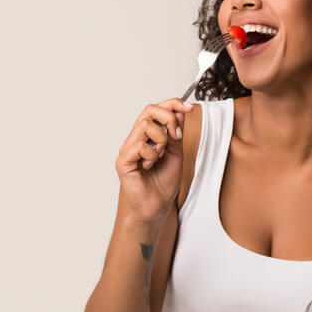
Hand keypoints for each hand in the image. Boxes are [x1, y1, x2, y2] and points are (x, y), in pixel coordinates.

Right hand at [115, 98, 193, 222]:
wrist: (157, 206)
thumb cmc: (164, 183)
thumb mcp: (176, 152)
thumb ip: (176, 132)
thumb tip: (180, 111)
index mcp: (147, 136)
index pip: (155, 110)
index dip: (172, 104)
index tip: (189, 107)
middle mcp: (135, 139)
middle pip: (148, 111)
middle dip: (168, 117)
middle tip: (176, 135)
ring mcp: (128, 149)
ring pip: (144, 125)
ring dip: (161, 139)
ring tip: (161, 155)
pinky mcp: (123, 161)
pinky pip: (139, 145)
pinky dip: (151, 154)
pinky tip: (150, 166)